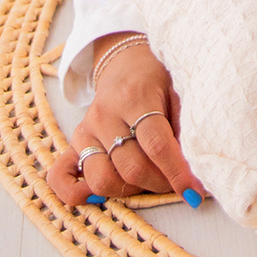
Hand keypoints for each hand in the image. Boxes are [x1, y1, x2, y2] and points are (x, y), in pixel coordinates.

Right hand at [47, 33, 206, 208]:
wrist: (125, 62)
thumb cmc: (157, 78)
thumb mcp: (178, 89)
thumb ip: (184, 124)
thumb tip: (195, 166)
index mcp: (135, 96)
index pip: (156, 145)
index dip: (178, 173)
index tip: (195, 193)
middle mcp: (105, 115)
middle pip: (131, 167)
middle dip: (160, 183)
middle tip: (178, 184)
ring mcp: (85, 131)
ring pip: (102, 179)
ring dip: (131, 191)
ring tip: (152, 181)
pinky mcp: (73, 144)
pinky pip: (61, 177)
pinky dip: (77, 194)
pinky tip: (104, 194)